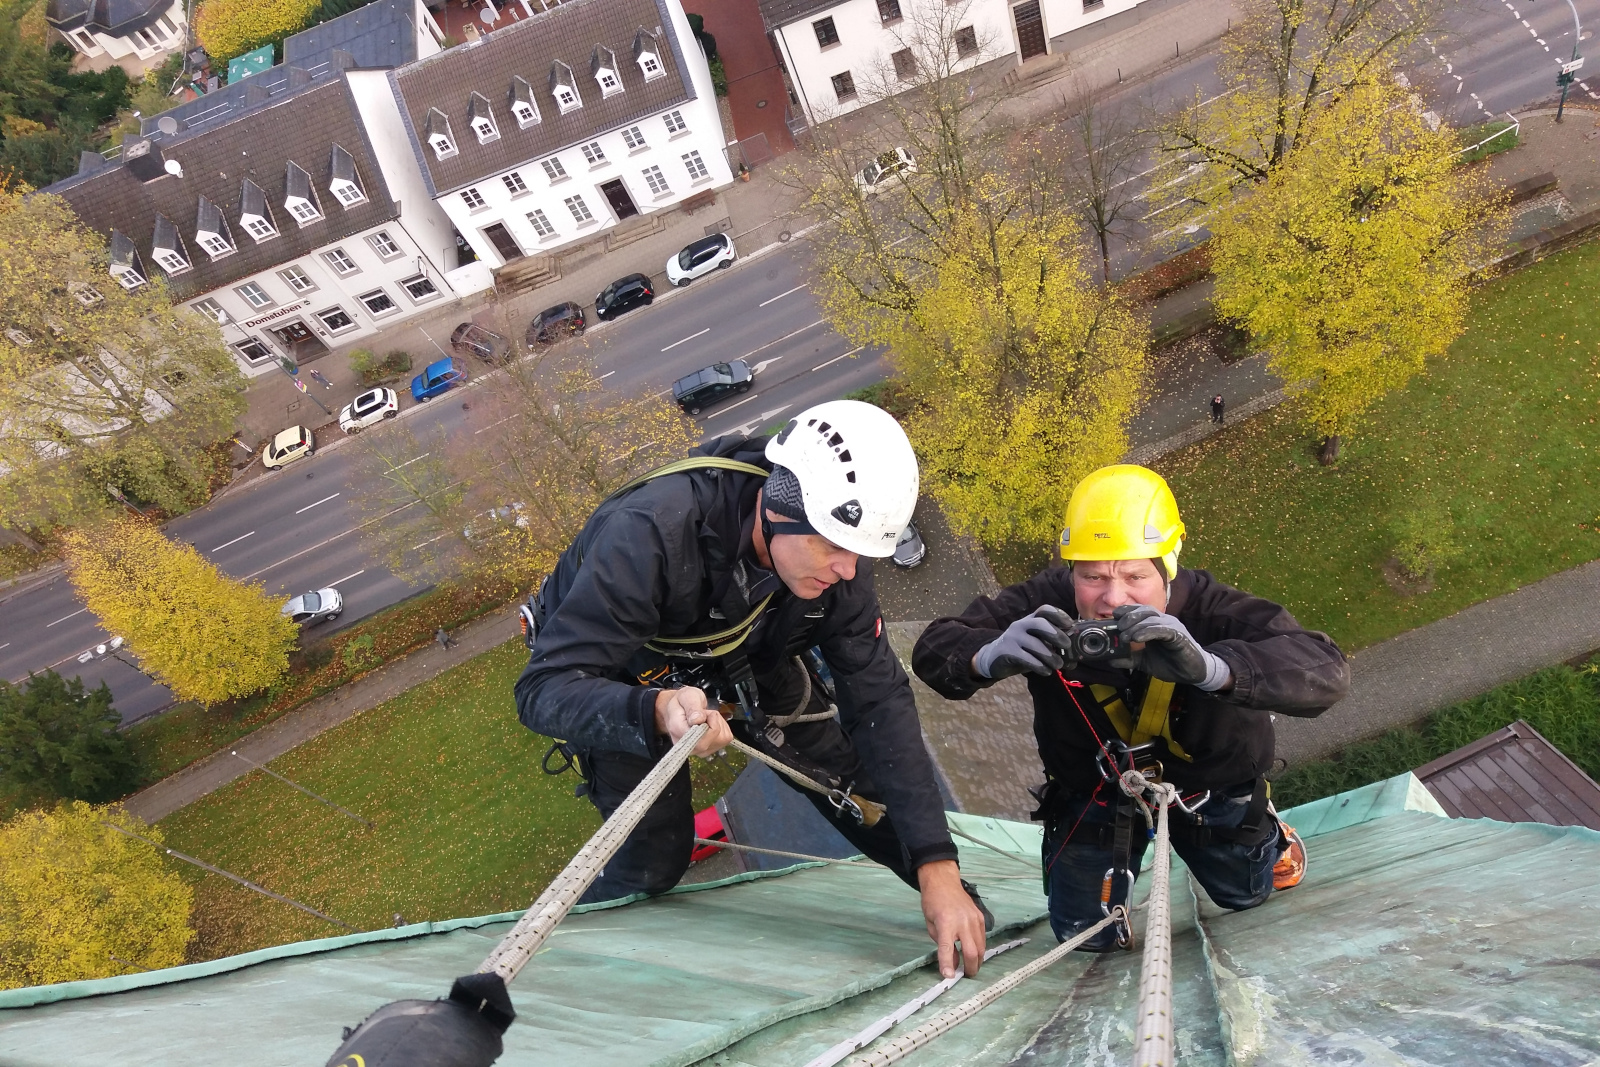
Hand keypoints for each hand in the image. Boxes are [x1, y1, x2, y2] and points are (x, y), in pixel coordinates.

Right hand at [653, 686, 732, 756]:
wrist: (682, 709)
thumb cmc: (683, 703)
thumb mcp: (686, 697)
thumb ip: (692, 707)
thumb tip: (698, 720)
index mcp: (678, 733)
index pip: (699, 740)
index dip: (709, 725)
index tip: (705, 713)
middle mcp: (688, 746)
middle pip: (712, 741)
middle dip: (715, 722)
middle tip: (706, 713)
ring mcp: (699, 750)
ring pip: (721, 739)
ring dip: (719, 723)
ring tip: (707, 717)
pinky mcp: (709, 749)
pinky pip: (725, 738)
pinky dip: (722, 727)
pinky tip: (711, 723)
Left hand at [918, 859, 984, 977]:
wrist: (944, 882)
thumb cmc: (933, 903)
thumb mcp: (931, 925)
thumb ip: (942, 945)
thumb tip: (954, 963)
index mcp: (945, 923)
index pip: (947, 949)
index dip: (947, 965)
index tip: (949, 977)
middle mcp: (962, 922)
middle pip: (972, 952)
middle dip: (970, 968)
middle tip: (966, 975)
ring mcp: (974, 919)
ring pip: (981, 947)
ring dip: (977, 960)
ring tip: (971, 967)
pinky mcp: (981, 917)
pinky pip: (983, 938)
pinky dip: (979, 948)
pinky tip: (974, 952)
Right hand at [972, 606, 1073, 679]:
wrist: (993, 658)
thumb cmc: (1021, 650)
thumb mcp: (1036, 643)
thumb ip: (1052, 645)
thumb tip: (1076, 657)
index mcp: (1030, 620)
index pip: (1045, 610)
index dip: (1059, 615)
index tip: (1070, 625)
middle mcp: (1021, 625)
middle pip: (1040, 623)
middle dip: (1057, 634)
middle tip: (1067, 646)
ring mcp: (1013, 637)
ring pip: (1035, 644)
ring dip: (1050, 656)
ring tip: (1058, 665)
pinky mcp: (1007, 652)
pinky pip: (1026, 658)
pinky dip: (1039, 666)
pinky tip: (1046, 671)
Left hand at [1110, 605, 1231, 690]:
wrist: (1193, 674)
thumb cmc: (1171, 664)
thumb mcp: (1145, 662)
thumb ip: (1129, 659)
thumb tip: (1110, 660)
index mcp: (1156, 624)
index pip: (1139, 610)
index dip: (1126, 611)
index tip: (1113, 617)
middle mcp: (1164, 621)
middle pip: (1144, 611)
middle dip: (1128, 617)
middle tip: (1118, 628)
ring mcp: (1172, 627)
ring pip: (1151, 618)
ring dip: (1136, 625)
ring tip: (1125, 636)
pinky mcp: (1179, 635)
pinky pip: (1162, 629)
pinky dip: (1148, 631)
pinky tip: (1137, 638)